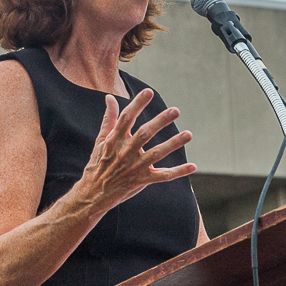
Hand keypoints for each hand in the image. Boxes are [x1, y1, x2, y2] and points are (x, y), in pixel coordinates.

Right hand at [81, 88, 196, 207]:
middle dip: (160, 122)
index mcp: (115, 140)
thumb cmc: (98, 163)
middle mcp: (125, 152)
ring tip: (189, 134)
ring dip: (173, 144)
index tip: (148, 92)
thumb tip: (109, 97)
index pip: (127, 118)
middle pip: (145, 134)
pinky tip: (192, 166)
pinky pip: (163, 176)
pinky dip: (178, 171)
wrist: (93, 193)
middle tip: (176, 110)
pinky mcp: (142, 180)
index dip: (137, 104)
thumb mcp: (100, 140)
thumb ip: (109, 118)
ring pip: (157, 153)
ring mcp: (134, 167)